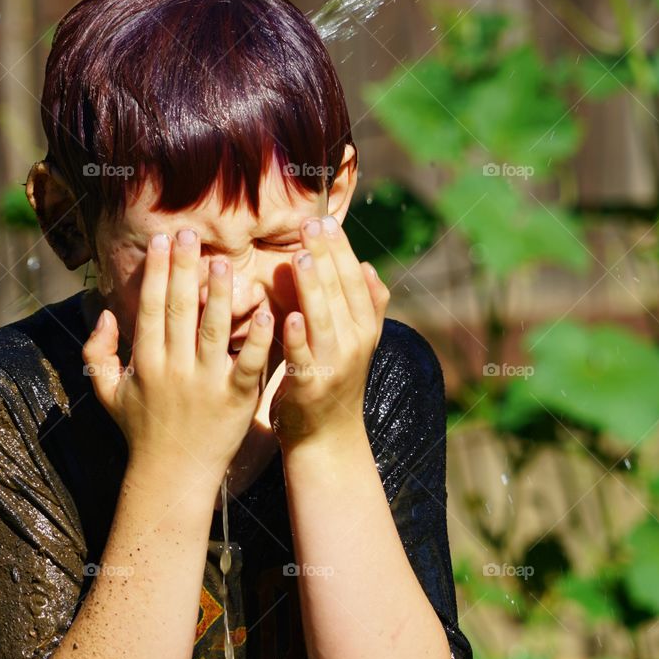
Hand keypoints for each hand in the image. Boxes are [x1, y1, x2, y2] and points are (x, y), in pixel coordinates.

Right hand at [82, 228, 272, 490]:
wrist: (171, 478)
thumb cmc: (140, 432)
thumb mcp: (107, 393)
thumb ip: (97, 353)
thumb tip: (105, 314)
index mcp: (145, 363)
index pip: (149, 308)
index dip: (155, 272)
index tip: (162, 240)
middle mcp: (173, 369)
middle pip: (178, 310)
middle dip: (183, 269)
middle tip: (190, 233)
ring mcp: (205, 384)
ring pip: (213, 330)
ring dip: (219, 295)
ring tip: (225, 262)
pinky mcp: (235, 399)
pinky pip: (247, 363)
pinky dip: (257, 339)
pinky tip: (266, 313)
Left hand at [269, 214, 388, 448]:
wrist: (326, 438)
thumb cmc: (335, 382)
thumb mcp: (356, 343)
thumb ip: (365, 306)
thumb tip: (369, 267)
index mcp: (365, 327)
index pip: (354, 279)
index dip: (340, 249)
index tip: (325, 220)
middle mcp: (355, 343)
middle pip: (340, 292)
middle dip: (325, 257)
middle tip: (309, 224)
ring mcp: (335, 365)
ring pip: (324, 319)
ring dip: (313, 287)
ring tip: (300, 256)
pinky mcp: (311, 387)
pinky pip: (305, 358)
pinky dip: (299, 337)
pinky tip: (290, 315)